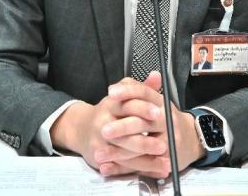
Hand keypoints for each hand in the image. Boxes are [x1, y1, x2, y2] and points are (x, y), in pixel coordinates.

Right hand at [51, 72, 204, 177]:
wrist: (81, 129)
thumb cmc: (107, 113)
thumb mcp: (121, 97)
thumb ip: (140, 88)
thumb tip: (157, 75)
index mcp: (111, 105)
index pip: (127, 105)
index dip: (144, 109)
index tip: (160, 114)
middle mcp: (103, 123)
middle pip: (126, 133)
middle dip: (145, 141)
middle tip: (163, 146)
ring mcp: (100, 142)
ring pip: (125, 153)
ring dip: (147, 160)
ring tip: (166, 164)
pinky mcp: (100, 158)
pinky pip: (122, 167)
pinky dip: (140, 170)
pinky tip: (156, 172)